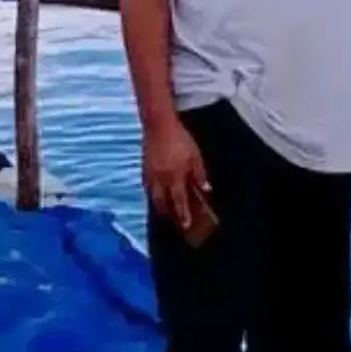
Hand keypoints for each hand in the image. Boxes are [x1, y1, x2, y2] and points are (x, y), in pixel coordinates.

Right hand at [142, 117, 214, 240]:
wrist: (158, 125)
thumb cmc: (180, 139)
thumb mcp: (195, 156)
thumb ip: (200, 174)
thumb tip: (206, 190)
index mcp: (175, 177)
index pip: (179, 201)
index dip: (183, 215)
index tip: (187, 226)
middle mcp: (161, 180)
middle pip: (163, 204)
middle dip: (169, 215)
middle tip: (174, 222)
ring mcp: (150, 175)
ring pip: (153, 197)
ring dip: (160, 206)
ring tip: (165, 212)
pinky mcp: (144, 168)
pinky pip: (147, 188)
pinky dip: (153, 195)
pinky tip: (156, 195)